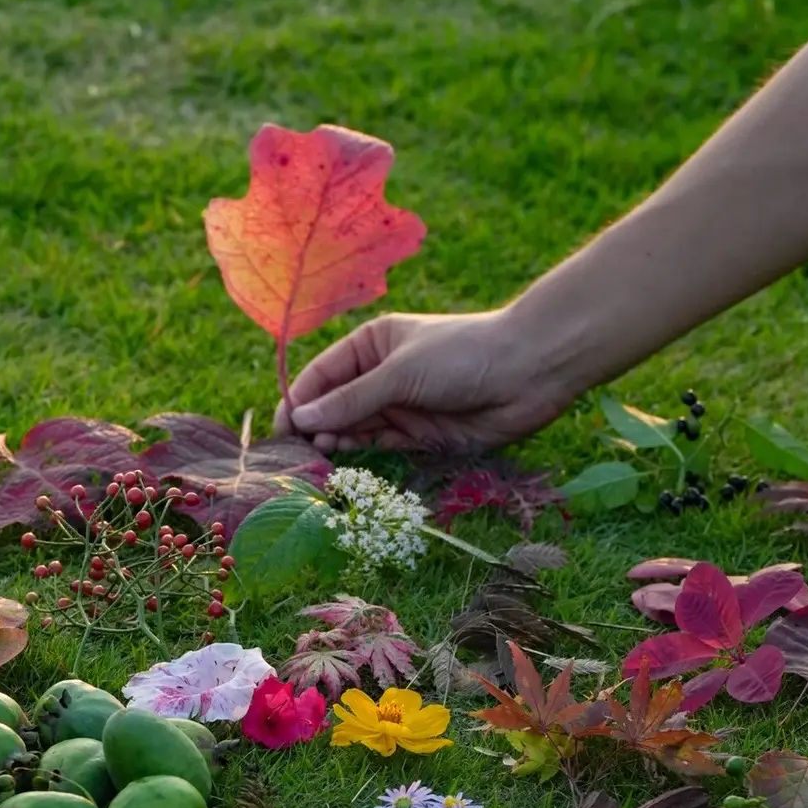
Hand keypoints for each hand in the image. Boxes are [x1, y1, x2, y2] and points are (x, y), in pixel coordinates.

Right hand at [273, 308, 574, 453]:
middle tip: (292, 456)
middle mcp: (380, 376)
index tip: (279, 430)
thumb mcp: (400, 372)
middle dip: (313, 428)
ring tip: (315, 461)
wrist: (528, 373)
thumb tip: (301, 419)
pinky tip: (341, 462)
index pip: (322, 375)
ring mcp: (399, 407)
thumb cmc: (462, 355)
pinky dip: (360, 456)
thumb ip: (352, 400)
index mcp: (372, 345)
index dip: (298, 400)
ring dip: (335, 445)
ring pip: (354, 430)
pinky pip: (380, 448)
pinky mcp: (418, 437)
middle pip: (334, 406)